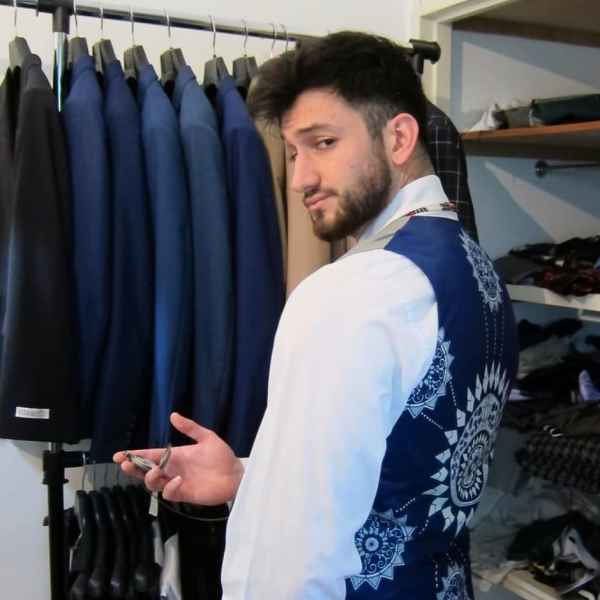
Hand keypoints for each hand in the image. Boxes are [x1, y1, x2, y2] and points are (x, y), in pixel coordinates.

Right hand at [114, 413, 243, 504]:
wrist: (235, 474)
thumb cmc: (222, 456)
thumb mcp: (207, 437)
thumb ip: (190, 428)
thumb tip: (173, 415)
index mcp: (175, 455)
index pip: (150, 455)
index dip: (134, 455)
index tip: (118, 455)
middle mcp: (172, 469)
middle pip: (145, 470)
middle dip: (133, 468)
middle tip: (125, 464)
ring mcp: (176, 482)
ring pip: (153, 483)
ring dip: (148, 477)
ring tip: (154, 470)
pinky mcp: (183, 494)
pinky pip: (169, 493)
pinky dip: (169, 486)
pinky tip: (177, 480)